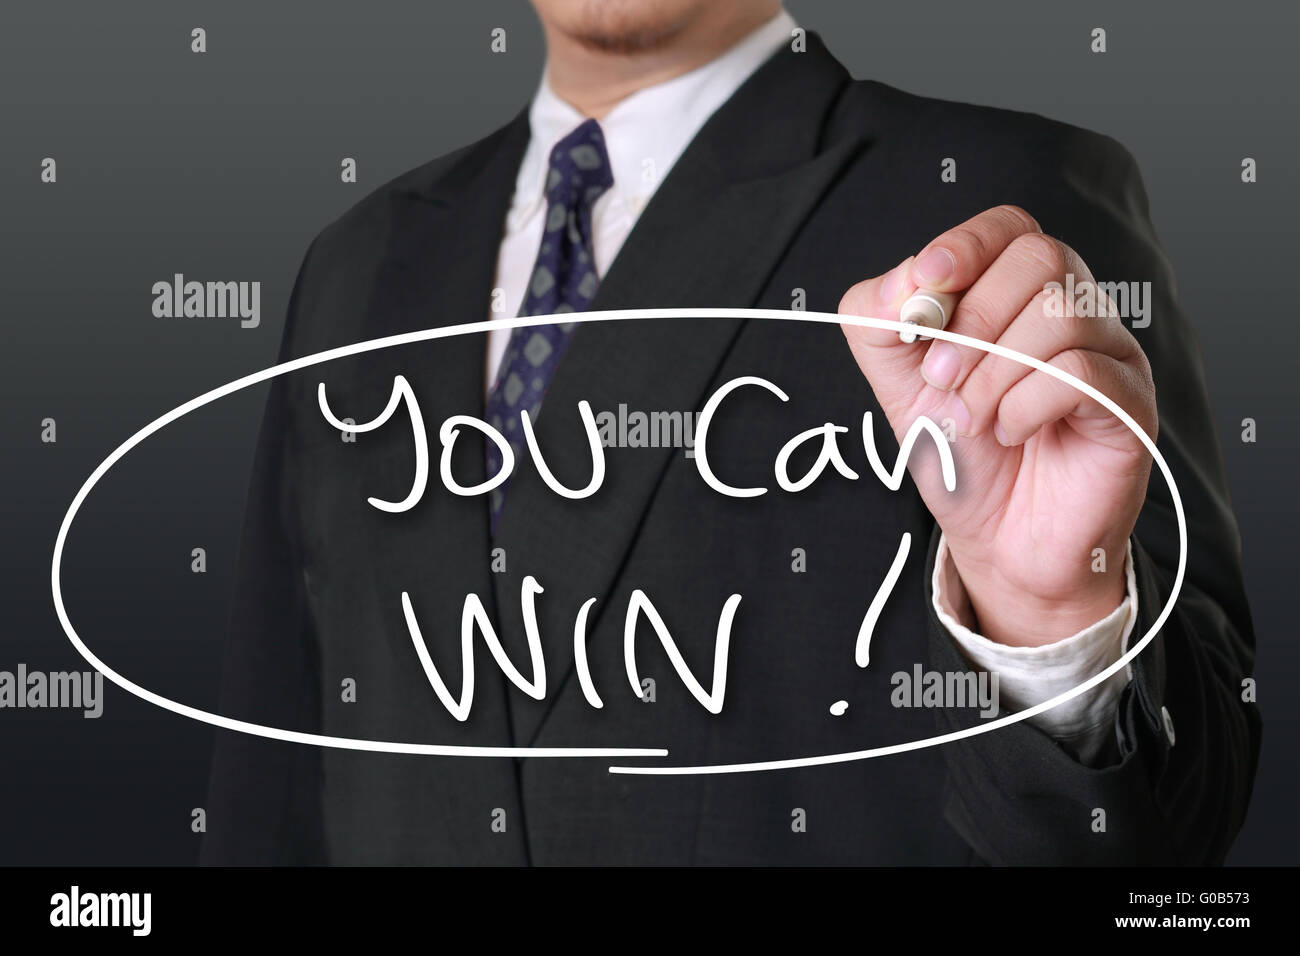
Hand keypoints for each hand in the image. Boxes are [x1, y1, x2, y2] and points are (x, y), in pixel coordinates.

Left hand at [839, 205, 1156, 646]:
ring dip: (993, 371)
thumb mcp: (897, 380)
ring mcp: (1110, 355)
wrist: (996, 538)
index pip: (1009, 228)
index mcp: (1020, 294)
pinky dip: (1025, 404)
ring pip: (1061, 314)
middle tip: (939, 378)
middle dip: (973, 318)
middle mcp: (1075, 311)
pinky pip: (1080, 373)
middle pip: (1040, 257)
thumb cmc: (960, 453)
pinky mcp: (1128, 404)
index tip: (925, 285)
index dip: (965, 245)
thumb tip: (905, 281)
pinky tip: (1011, 432)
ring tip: (971, 417)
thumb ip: (879, 321)